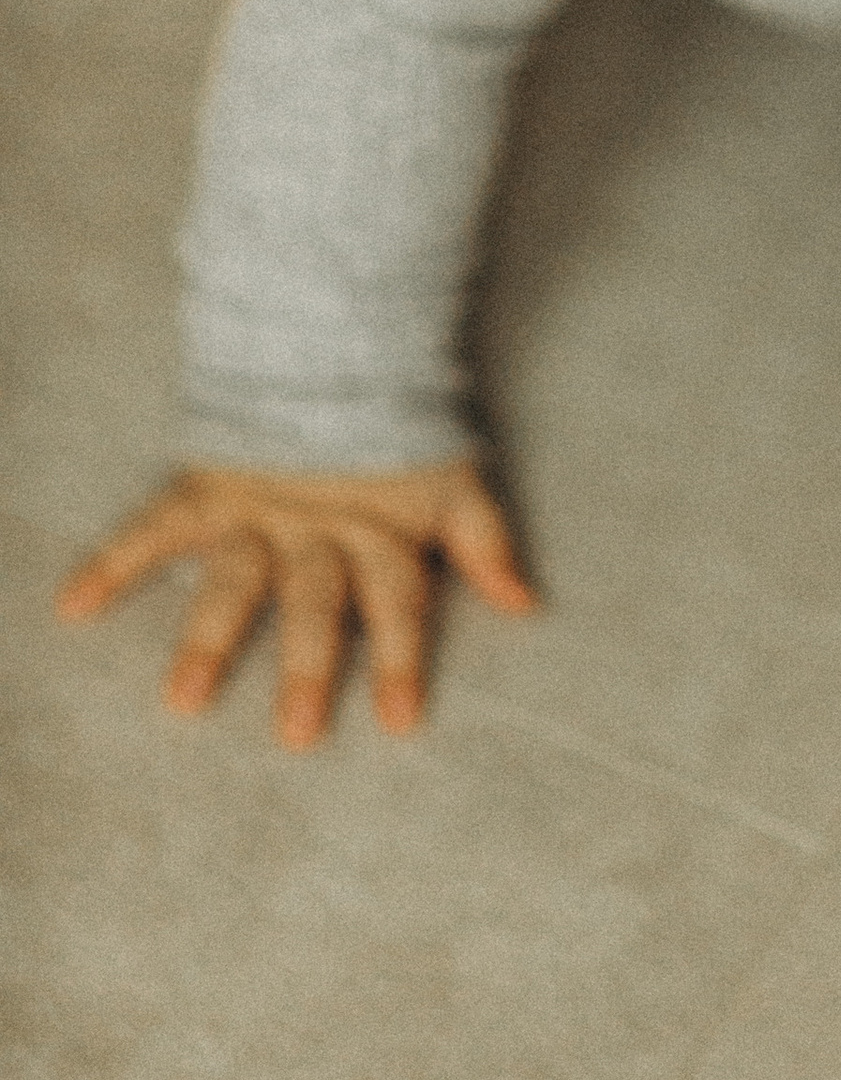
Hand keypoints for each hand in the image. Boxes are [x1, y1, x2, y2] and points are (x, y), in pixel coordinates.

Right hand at [54, 461, 536, 748]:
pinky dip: (112, 560)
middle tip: (295, 735)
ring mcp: (261, 511)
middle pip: (315, 604)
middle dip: (306, 667)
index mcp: (380, 533)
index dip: (402, 657)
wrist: (342, 343)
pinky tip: (73, 603)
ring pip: (235, 580)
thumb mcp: (456, 481)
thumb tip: (528, 606)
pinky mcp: (210, 488)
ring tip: (182, 701)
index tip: (399, 722)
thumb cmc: (400, 431)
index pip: (397, 603)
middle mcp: (319, 530)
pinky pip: (157, 524)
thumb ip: (487, 544)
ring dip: (208, 638)